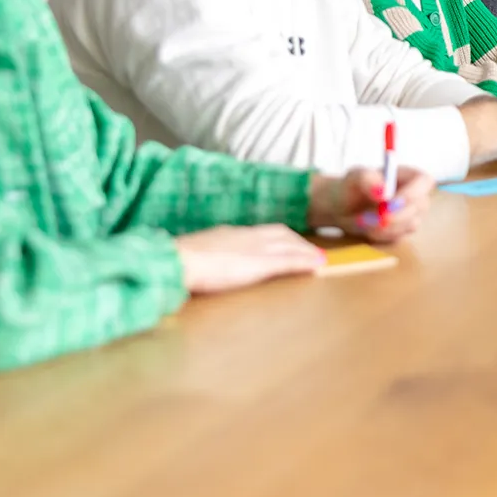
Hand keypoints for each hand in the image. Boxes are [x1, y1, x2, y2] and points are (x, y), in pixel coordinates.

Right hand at [173, 225, 324, 294]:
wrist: (178, 261)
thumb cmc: (178, 262)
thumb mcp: (194, 255)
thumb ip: (204, 257)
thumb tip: (199, 264)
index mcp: (229, 233)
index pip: (261, 231)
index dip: (278, 237)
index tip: (288, 243)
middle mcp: (246, 236)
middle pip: (280, 234)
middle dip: (298, 242)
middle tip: (311, 251)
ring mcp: (255, 248)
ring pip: (289, 245)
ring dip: (306, 251)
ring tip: (318, 259)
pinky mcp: (261, 263)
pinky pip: (289, 260)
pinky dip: (305, 261)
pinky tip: (318, 265)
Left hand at [307, 166, 435, 241]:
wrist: (342, 208)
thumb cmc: (351, 186)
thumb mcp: (354, 177)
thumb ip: (367, 179)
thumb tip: (383, 192)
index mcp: (409, 176)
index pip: (424, 181)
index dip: (413, 192)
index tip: (390, 202)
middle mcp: (415, 196)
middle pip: (420, 206)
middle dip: (395, 215)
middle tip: (369, 218)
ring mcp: (412, 215)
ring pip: (409, 224)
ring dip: (385, 226)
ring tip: (361, 221)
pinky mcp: (402, 232)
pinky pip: (398, 237)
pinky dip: (381, 235)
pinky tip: (366, 228)